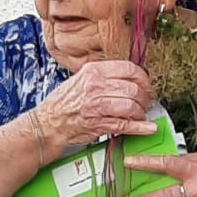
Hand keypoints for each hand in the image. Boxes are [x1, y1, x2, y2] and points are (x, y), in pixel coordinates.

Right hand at [39, 59, 157, 157]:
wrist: (48, 123)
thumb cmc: (64, 103)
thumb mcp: (82, 79)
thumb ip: (104, 76)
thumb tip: (130, 78)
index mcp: (94, 71)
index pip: (129, 69)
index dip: (143, 78)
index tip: (146, 85)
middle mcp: (95, 86)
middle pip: (133, 88)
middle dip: (144, 98)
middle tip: (145, 103)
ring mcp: (96, 105)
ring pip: (131, 106)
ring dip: (140, 113)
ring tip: (140, 115)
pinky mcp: (98, 124)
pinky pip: (125, 125)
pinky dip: (140, 127)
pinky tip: (148, 127)